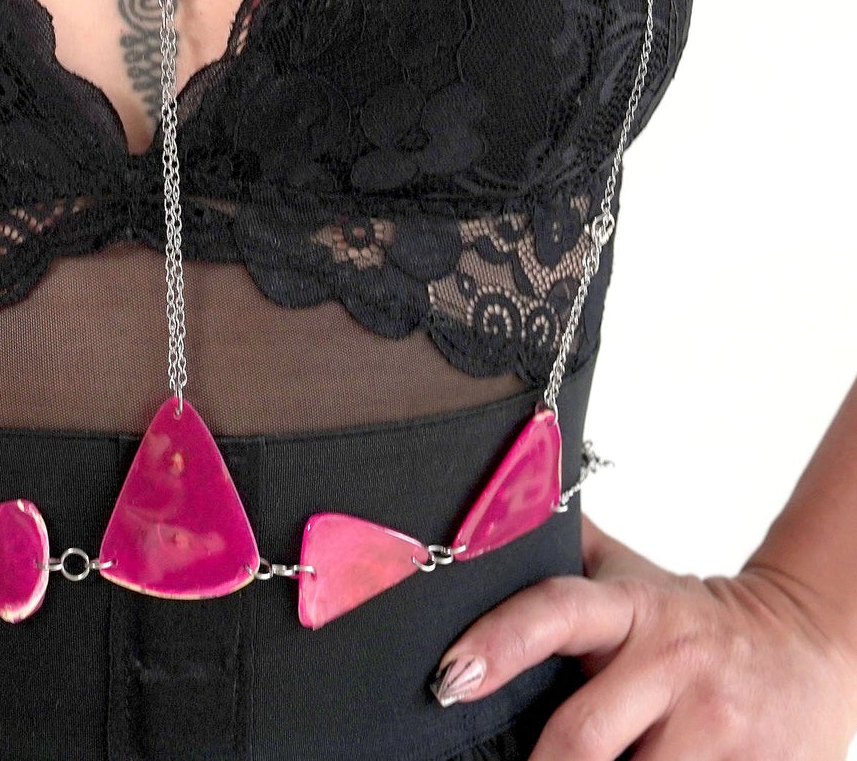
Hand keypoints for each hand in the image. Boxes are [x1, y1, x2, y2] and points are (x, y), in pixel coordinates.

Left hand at [428, 514, 856, 758]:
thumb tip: (477, 517)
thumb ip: (561, 550)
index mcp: (633, 606)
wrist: (801, 644)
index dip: (498, 643)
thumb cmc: (692, 617)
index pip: (555, 612)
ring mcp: (715, 724)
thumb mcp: (629, 575)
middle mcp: (673, 661)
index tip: (450, 678)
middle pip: (584, 735)